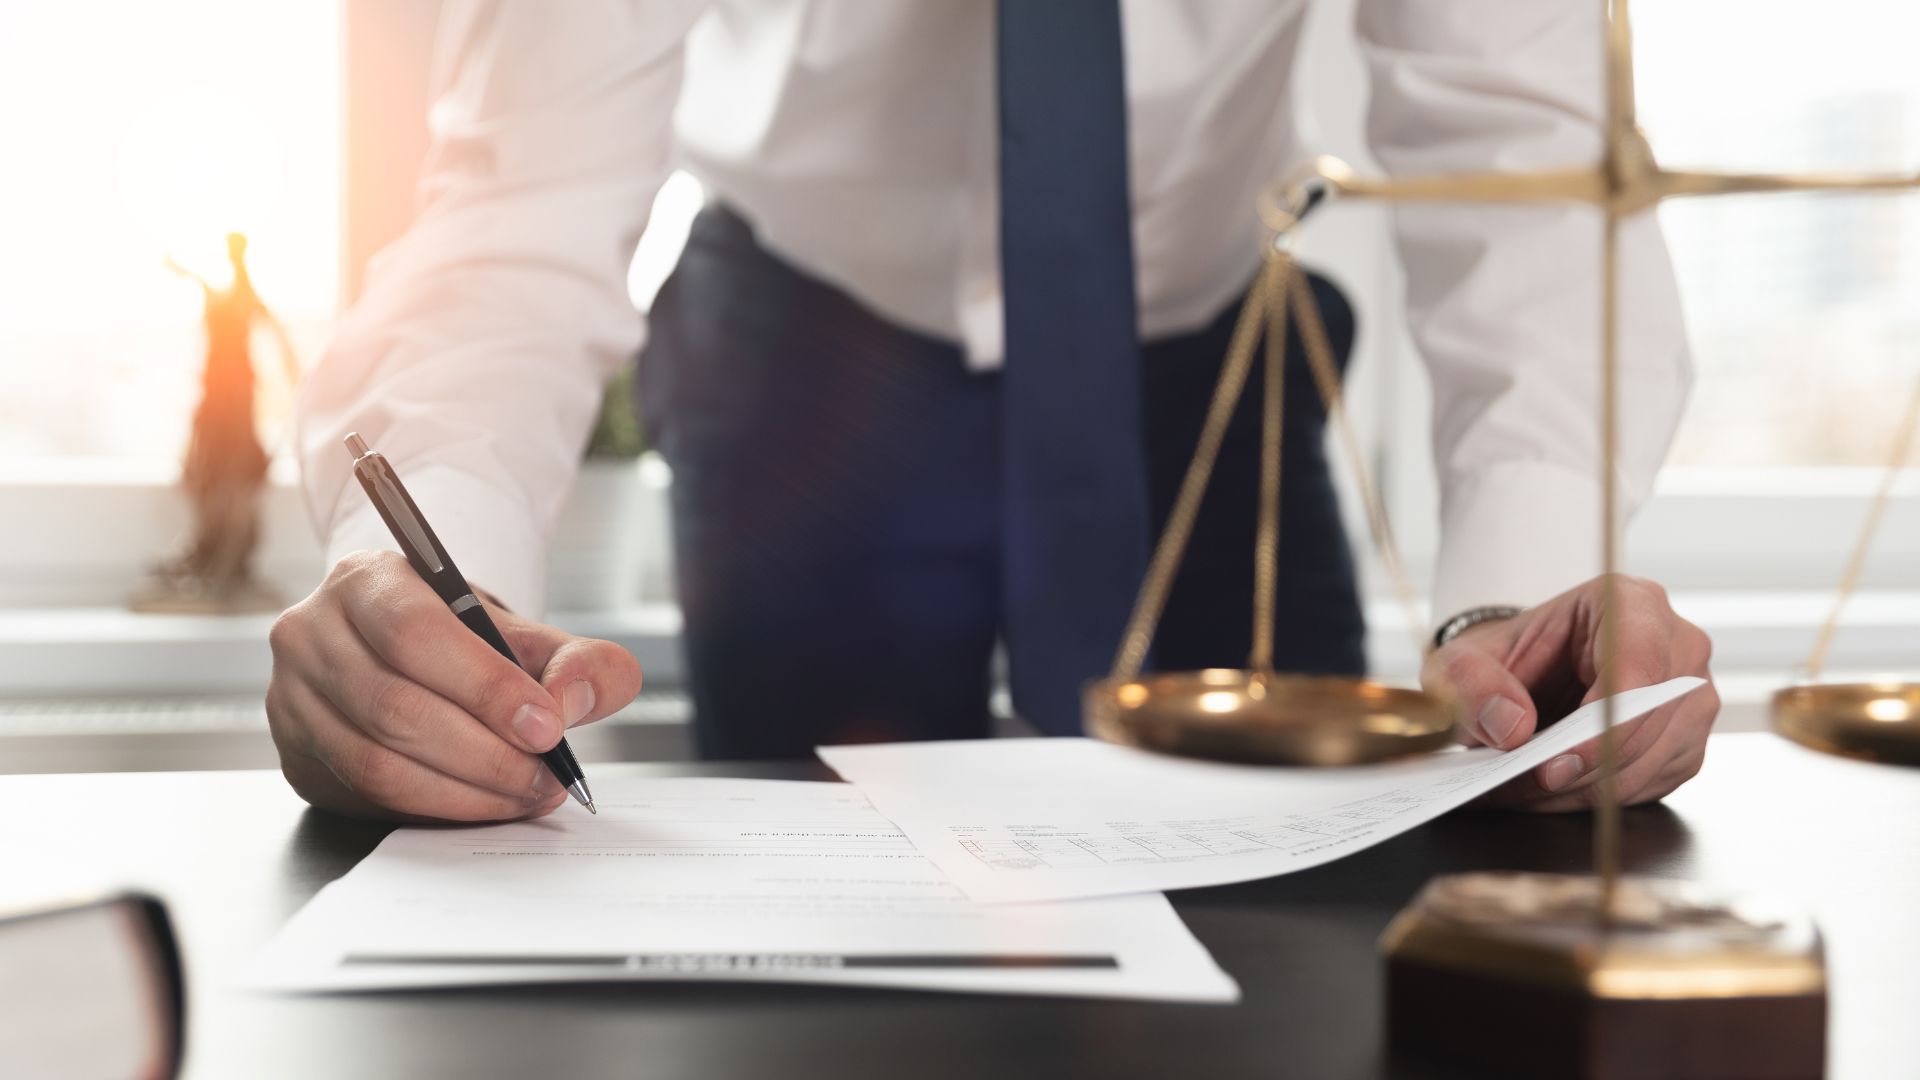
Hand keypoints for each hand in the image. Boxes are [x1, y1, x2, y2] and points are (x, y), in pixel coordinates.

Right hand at [267, 551, 643, 822]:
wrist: (412, 659)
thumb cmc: (467, 645)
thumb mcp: (528, 635)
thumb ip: (578, 659)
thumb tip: (574, 701)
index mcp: (366, 580)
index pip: (415, 634)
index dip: (485, 687)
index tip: (547, 726)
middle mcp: (313, 633)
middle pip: (395, 707)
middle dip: (485, 754)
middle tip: (545, 776)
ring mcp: (293, 697)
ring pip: (376, 762)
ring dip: (464, 791)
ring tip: (525, 793)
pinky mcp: (296, 755)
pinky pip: (366, 795)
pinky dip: (436, 808)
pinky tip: (485, 803)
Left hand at [1420, 575, 1717, 812]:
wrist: (1521, 675)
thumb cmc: (1502, 659)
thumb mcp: (1461, 661)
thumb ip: (1474, 685)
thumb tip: (1512, 728)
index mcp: (1629, 603)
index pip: (1637, 667)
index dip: (1600, 725)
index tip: (1552, 768)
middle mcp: (1676, 645)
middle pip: (1646, 724)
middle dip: (1579, 769)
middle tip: (1513, 789)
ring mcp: (1689, 696)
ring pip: (1649, 763)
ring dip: (1580, 791)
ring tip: (1518, 794)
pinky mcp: (1684, 742)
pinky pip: (1650, 786)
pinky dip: (1596, 799)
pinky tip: (1550, 795)